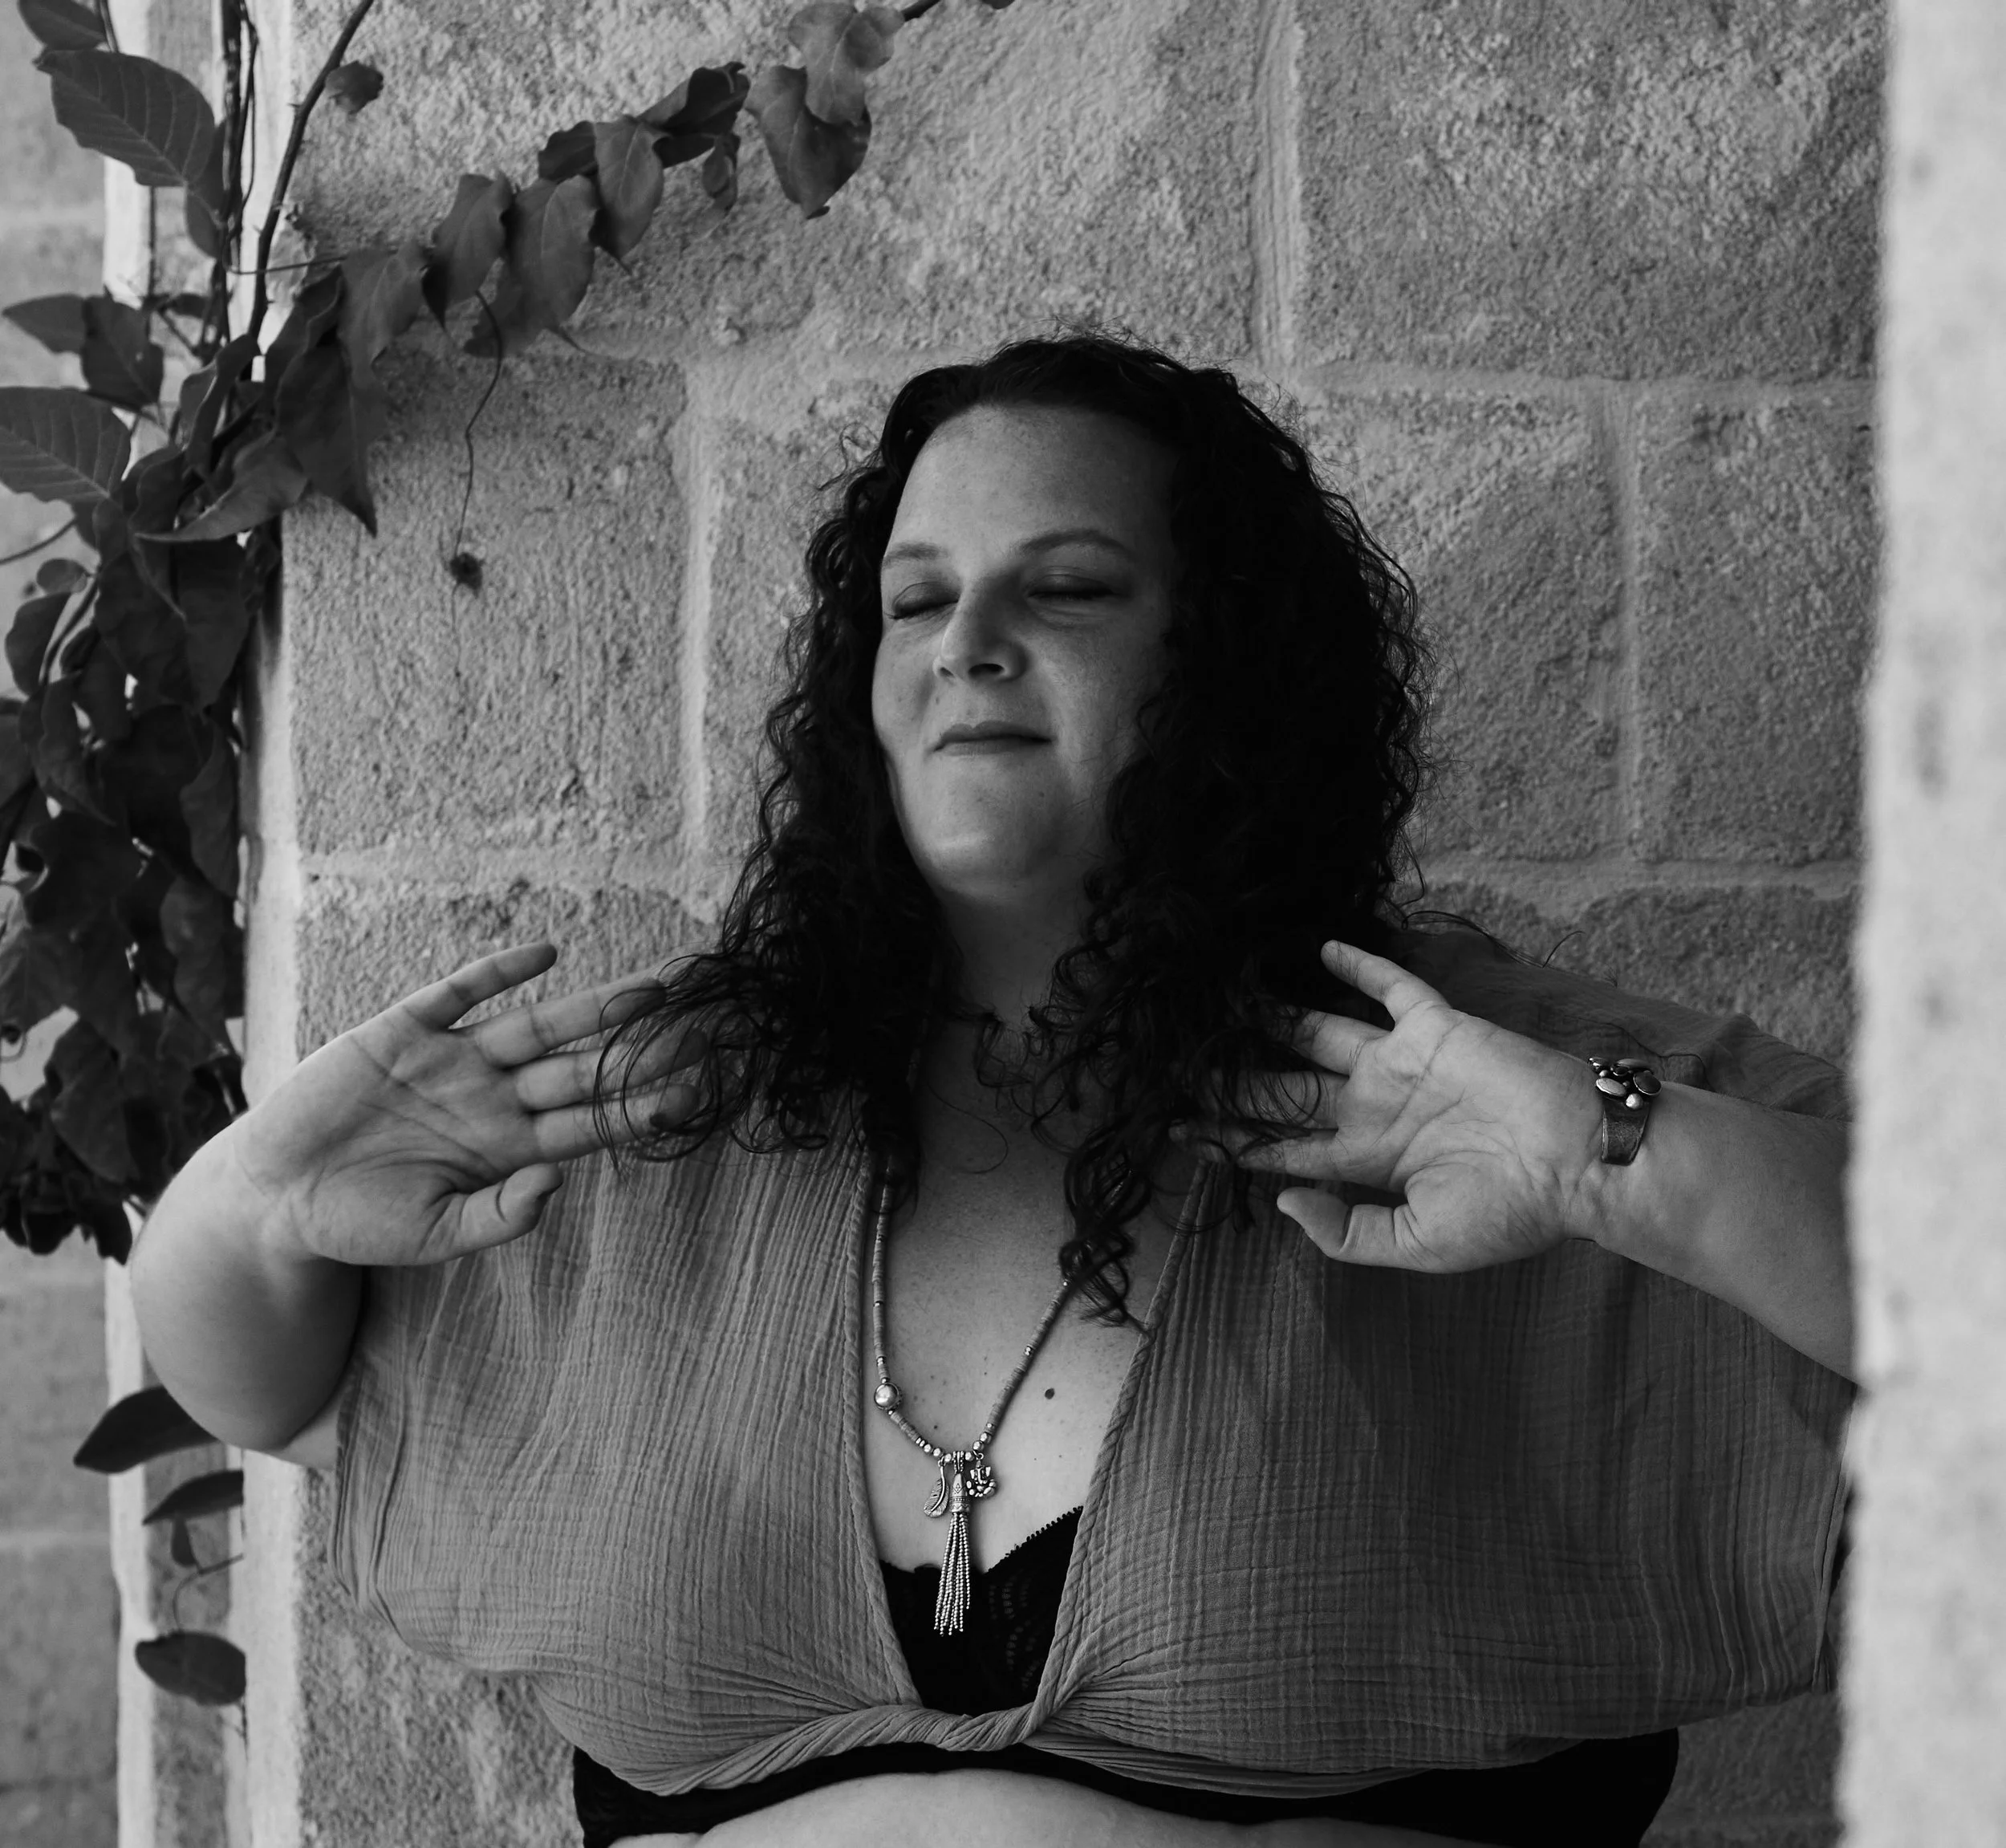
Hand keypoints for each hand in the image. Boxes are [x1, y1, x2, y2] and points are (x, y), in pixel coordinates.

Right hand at [223, 941, 701, 1269]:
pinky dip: (499, 971)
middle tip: (704, 1028)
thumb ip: (501, 1216)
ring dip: (595, 1007)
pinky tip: (546, 953)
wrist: (278, 1196)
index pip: (590, 1123)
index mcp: (507, 1149)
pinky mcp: (402, 1030)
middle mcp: (491, 1097)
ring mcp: (451, 1060)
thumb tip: (556, 1185)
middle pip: (580, 1068)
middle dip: (640, 1051)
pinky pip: (460, 991)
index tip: (696, 1094)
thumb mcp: (436, 1235)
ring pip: (537, 1024)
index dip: (641, 1108)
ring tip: (654, 987)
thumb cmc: (361, 1224)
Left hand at [1208, 940, 1606, 1271]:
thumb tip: (1281, 1202)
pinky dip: (1358, 964)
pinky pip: (1390, 986)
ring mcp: (1402, 1064)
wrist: (1582, 1161)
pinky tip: (1318, 948)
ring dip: (1270, 1017)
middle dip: (1229, 1081)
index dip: (1232, 1142)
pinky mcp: (1435, 1029)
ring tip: (1219, 1002)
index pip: (1283, 1148)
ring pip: (1317, 1032)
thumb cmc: (1510, 1211)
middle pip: (1283, 1088)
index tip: (1180, 1133)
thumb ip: (1347, 1233)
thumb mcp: (1420, 1245)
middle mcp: (1375, 1107)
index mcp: (1368, 1159)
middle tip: (1173, 1064)